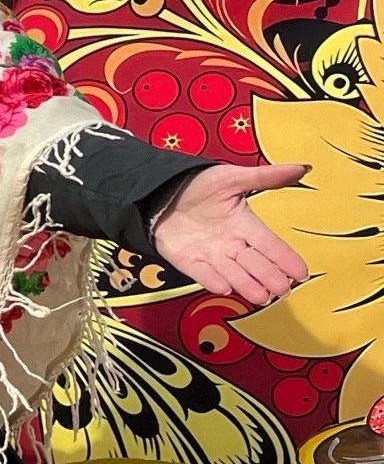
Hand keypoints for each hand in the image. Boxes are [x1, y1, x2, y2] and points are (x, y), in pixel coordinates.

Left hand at [151, 162, 308, 307]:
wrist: (160, 191)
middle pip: (254, 263)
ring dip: (246, 284)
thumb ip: (266, 177)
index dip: (285, 258)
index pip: (270, 244)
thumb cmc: (199, 184)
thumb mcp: (232, 177)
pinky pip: (201, 273)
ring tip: (260, 296)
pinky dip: (211, 280)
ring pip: (232, 272)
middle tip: (282, 290)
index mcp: (244, 223)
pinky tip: (224, 288)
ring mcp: (209, 253)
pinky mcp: (187, 260)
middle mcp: (230, 243)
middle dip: (269, 276)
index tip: (301, 273)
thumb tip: (302, 168)